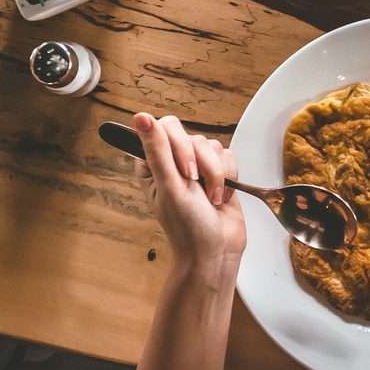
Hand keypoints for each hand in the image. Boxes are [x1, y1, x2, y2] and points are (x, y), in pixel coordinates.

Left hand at [131, 113, 245, 271]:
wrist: (216, 251)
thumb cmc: (188, 228)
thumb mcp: (169, 186)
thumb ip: (158, 150)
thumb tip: (140, 117)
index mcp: (152, 164)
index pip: (165, 129)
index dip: (179, 146)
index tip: (184, 172)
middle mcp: (173, 163)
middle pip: (192, 136)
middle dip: (201, 163)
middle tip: (196, 186)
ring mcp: (197, 167)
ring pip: (212, 146)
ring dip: (216, 174)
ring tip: (210, 198)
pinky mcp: (219, 173)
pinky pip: (229, 156)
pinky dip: (229, 178)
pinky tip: (220, 197)